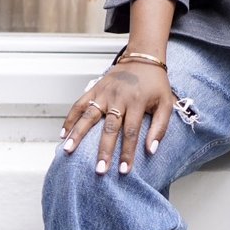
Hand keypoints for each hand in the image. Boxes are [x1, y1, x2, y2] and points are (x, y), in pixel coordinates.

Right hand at [60, 60, 174, 175]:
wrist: (143, 58)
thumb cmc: (156, 85)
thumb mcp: (166, 104)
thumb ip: (160, 127)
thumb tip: (151, 150)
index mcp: (138, 103)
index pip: (131, 132)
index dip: (127, 153)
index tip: (124, 171)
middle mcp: (119, 98)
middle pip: (109, 128)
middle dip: (103, 150)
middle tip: (99, 169)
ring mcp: (104, 93)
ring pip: (89, 115)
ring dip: (77, 134)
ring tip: (68, 150)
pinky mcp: (95, 88)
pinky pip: (79, 104)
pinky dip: (70, 118)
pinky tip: (63, 133)